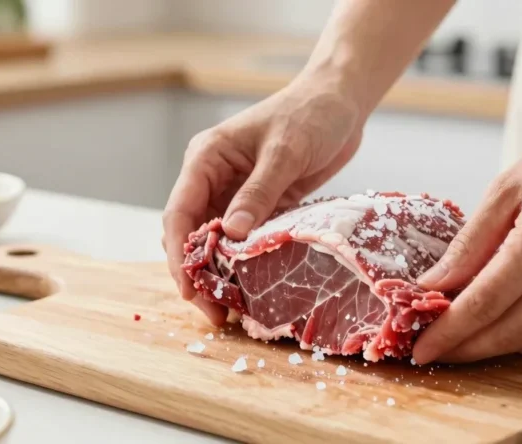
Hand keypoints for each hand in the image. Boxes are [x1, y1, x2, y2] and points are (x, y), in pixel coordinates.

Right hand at [162, 76, 362, 324]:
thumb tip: (232, 235)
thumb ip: (259, 192)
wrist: (341, 103)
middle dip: (199, 273)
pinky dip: (248, 263)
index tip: (189, 290)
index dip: (179, 255)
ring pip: (219, 242)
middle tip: (215, 312)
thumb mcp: (285, 152)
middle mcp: (215, 178)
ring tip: (233, 309)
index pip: (179, 212)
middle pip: (194, 234)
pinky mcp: (264, 204)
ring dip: (222, 274)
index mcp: (207, 158)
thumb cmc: (311, 114)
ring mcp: (239, 193)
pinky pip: (248, 239)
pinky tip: (256, 288)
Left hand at [412, 109, 521, 363]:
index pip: (485, 301)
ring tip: (462, 340)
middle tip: (434, 352)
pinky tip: (502, 324)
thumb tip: (433, 286)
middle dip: (466, 349)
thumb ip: (468, 244)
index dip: (449, 331)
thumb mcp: (505, 189)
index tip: (421, 348)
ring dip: (495, 347)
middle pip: (511, 331)